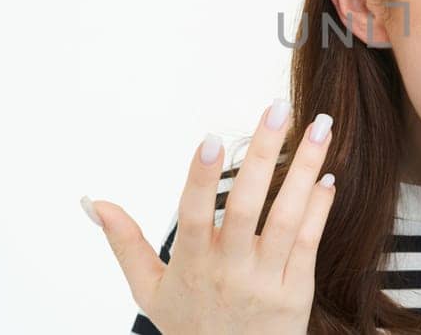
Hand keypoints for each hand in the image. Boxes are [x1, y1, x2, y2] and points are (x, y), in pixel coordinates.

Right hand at [81, 100, 337, 333]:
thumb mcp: (148, 290)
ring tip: (322, 127)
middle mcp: (230, 271)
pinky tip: (327, 175)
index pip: (193, 216)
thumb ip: (124, 243)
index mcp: (191, 265)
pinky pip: (309, 243)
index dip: (200, 178)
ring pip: (288, 218)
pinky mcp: (297, 292)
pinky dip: (320, 208)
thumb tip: (93, 202)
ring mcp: (266, 281)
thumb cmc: (191, 326)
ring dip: (306, 169)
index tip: (210, 138)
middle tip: (278, 108)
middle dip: (264, 154)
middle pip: (248, 206)